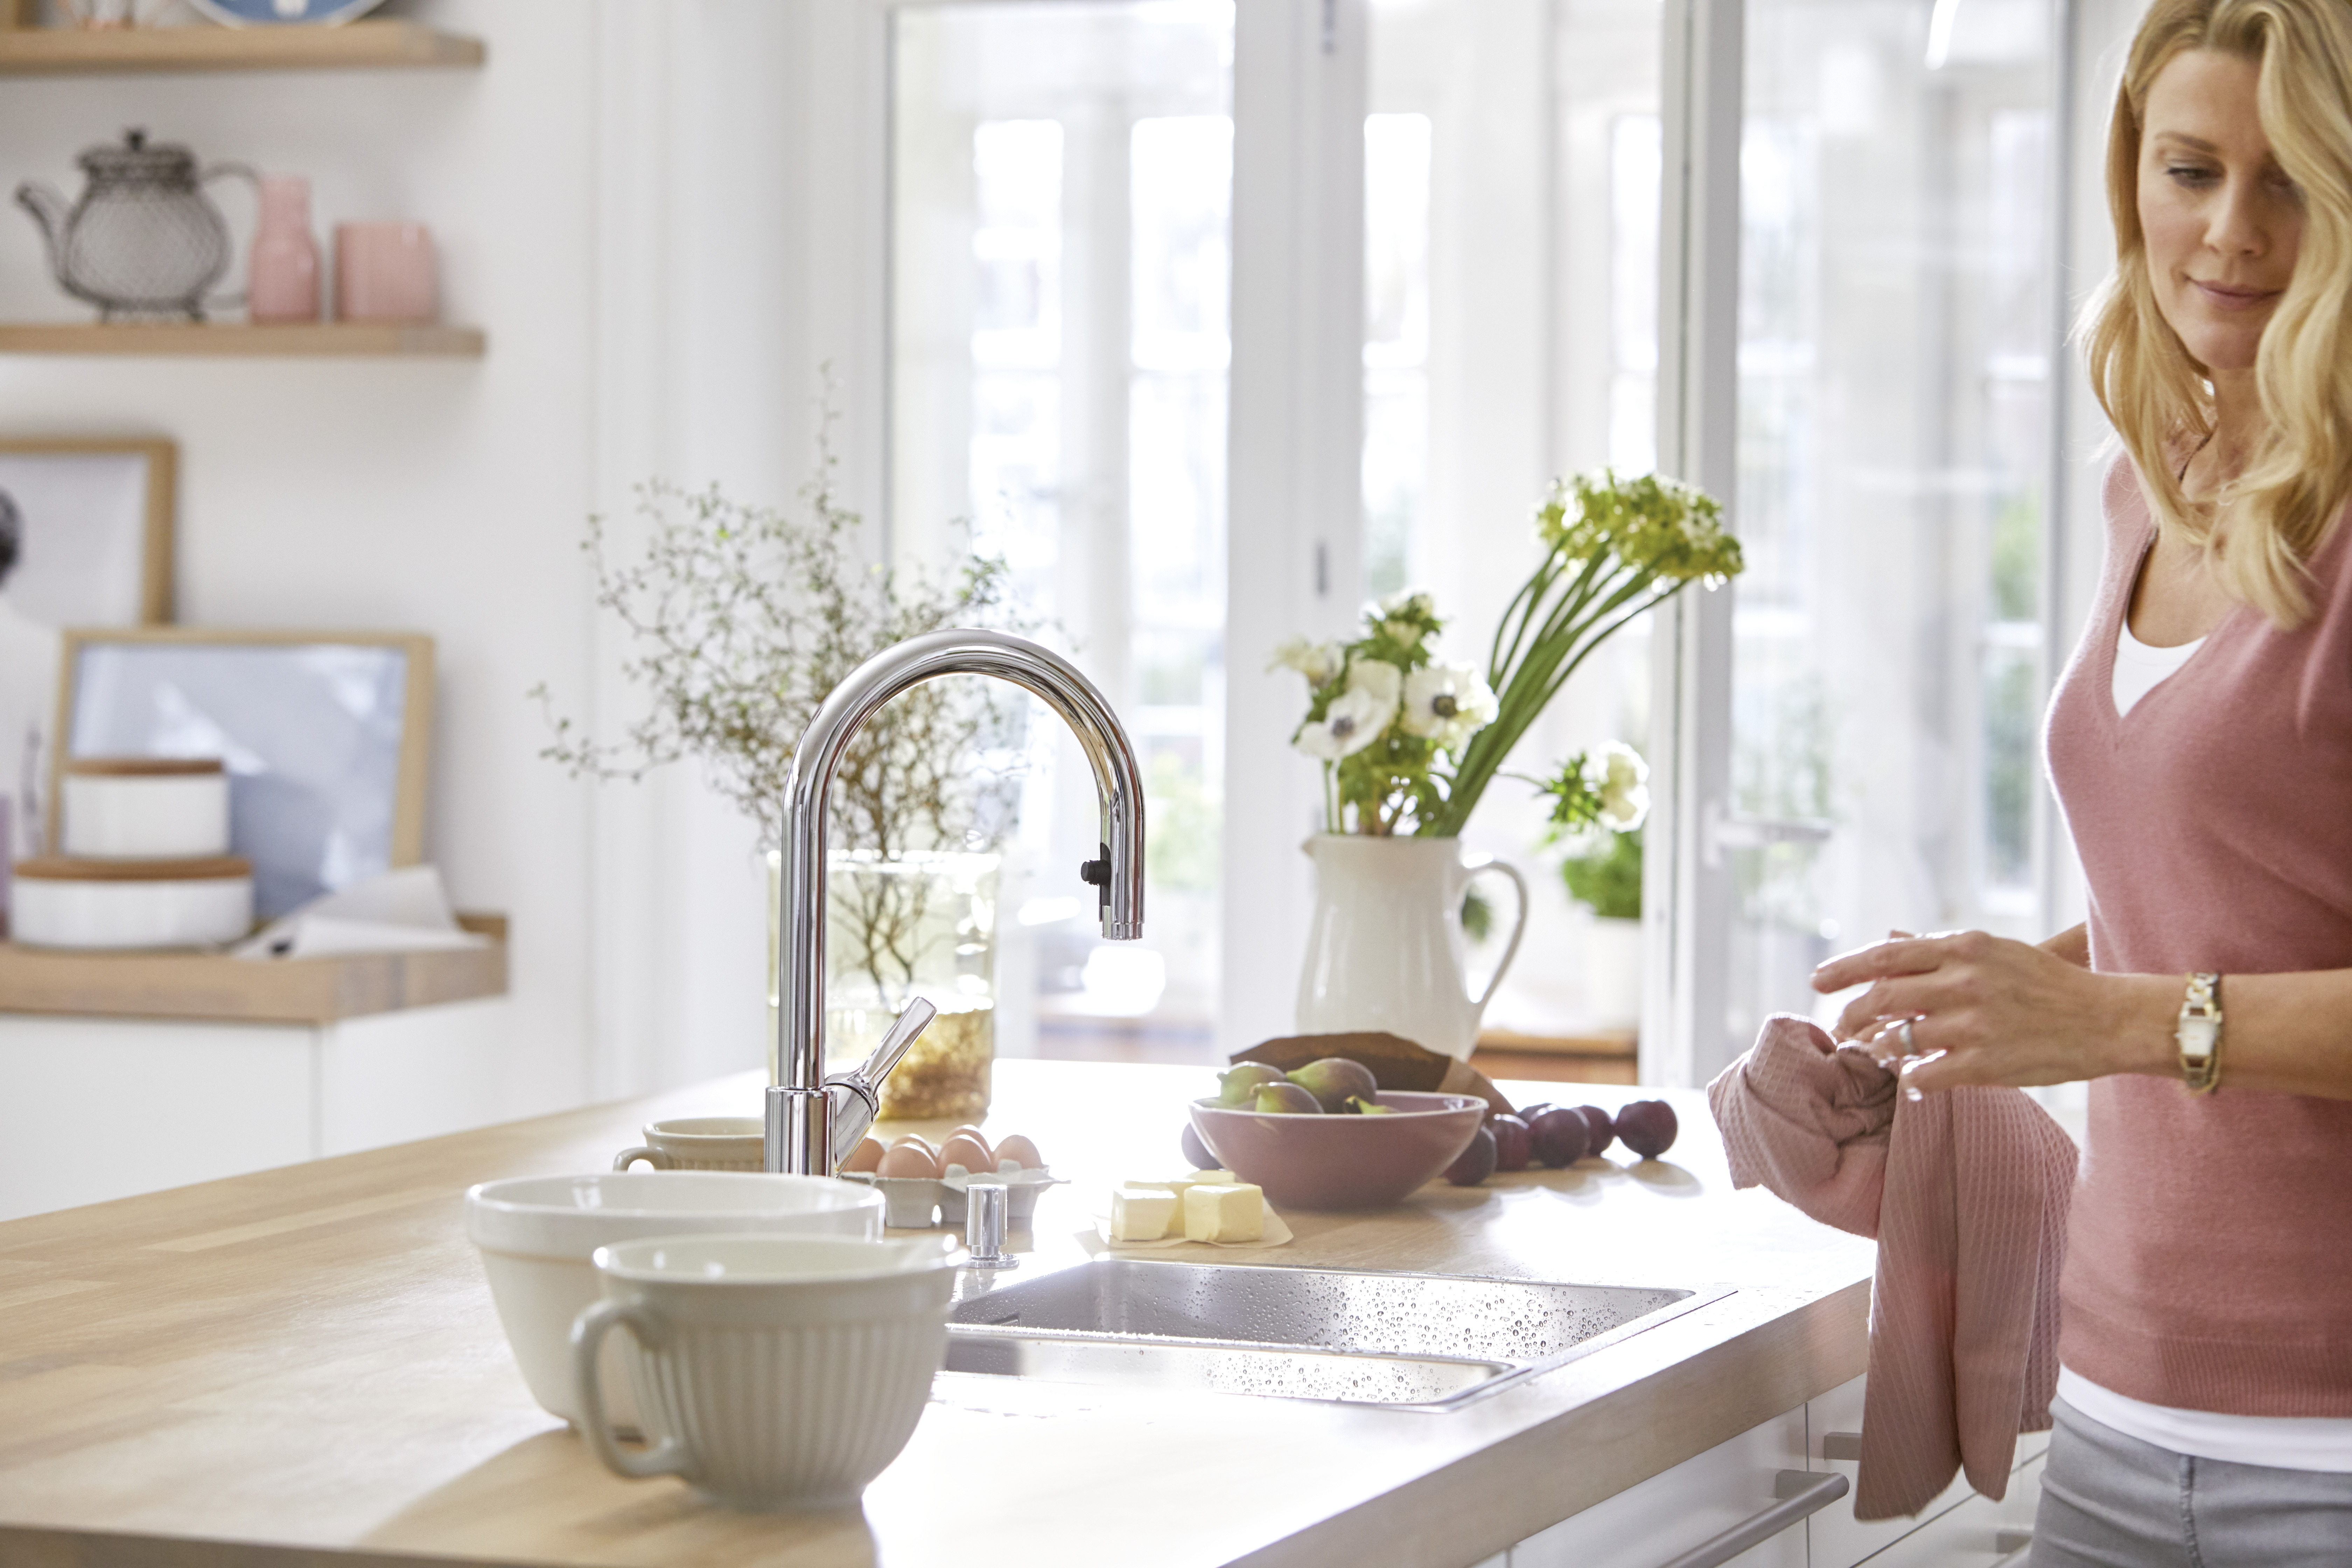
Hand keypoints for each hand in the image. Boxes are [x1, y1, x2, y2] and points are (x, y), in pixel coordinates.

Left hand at [1809, 929, 2172, 1092]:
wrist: (2106, 1019)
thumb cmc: (2048, 984)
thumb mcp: (1996, 951)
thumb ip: (1939, 949)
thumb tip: (1888, 938)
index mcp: (1965, 947)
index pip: (1886, 956)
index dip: (1845, 970)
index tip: (1818, 981)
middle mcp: (1965, 981)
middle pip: (1882, 998)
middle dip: (1850, 1015)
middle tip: (1840, 1027)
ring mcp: (1974, 1024)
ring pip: (1898, 1040)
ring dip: (1877, 1049)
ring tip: (1874, 1053)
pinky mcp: (1986, 1063)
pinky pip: (1924, 1074)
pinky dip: (1909, 1077)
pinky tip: (1911, 1078)